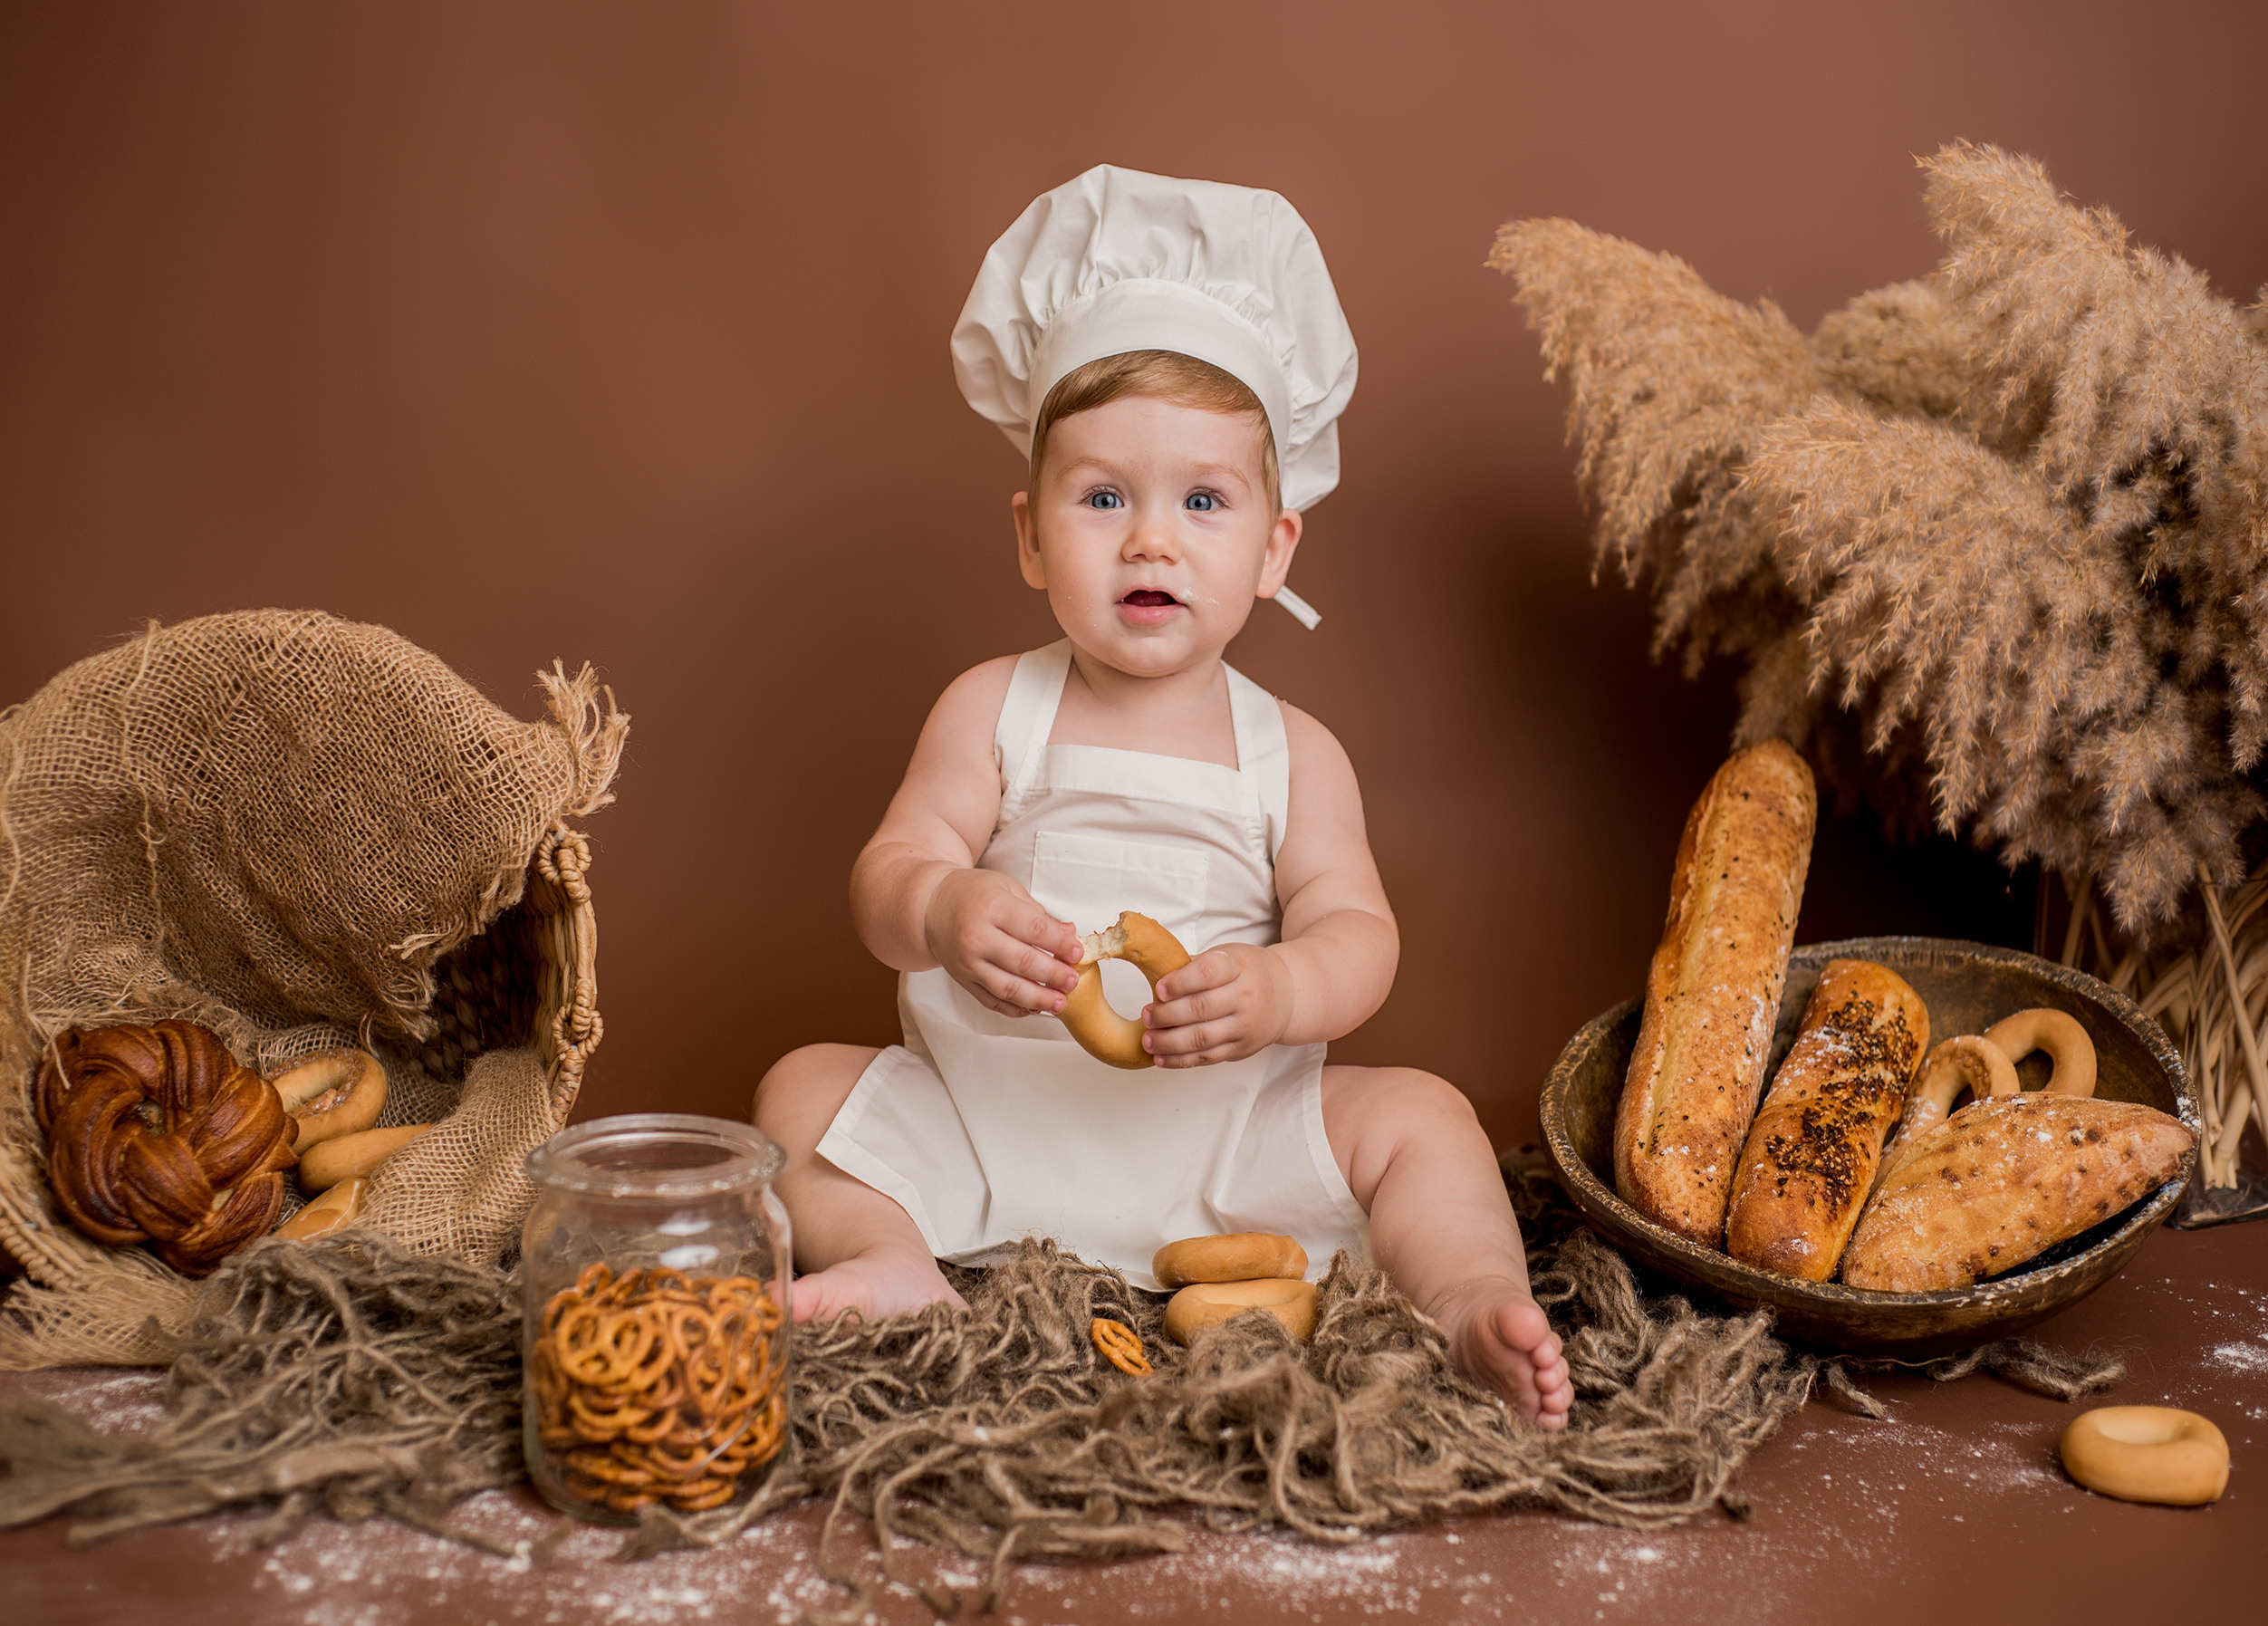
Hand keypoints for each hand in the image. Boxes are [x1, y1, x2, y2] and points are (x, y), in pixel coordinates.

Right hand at [923, 868, 1080, 1016]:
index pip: (1034, 930)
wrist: (931, 906)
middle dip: (1053, 975)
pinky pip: (991, 1000)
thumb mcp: (1008, 890)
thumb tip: (1070, 934)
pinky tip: (1034, 1008)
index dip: (1060, 944)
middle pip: (1023, 962)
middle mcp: (977, 937)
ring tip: (1059, 1003)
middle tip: (1073, 981)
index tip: (1078, 952)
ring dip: (1037, 999)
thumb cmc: (975, 893)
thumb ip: (1039, 914)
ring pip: (1007, 988)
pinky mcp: (962, 980)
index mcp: (992, 908)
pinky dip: (1014, 1009)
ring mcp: (967, 962)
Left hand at [1143, 943, 1292, 1066]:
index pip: (1208, 973)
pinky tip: (1160, 1058)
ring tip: (1147, 1040)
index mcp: (1239, 967)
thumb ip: (1194, 965)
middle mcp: (1245, 997)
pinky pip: (1207, 1058)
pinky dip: (1181, 1060)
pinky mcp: (1241, 1049)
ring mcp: (1245, 1026)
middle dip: (1167, 1015)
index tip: (1158, 989)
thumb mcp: (1227, 956)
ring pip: (1202, 1038)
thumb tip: (1154, 971)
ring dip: (1169, 1042)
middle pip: (1201, 1009)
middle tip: (1146, 1015)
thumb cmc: (1248, 971)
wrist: (1288, 995)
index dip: (1180, 982)